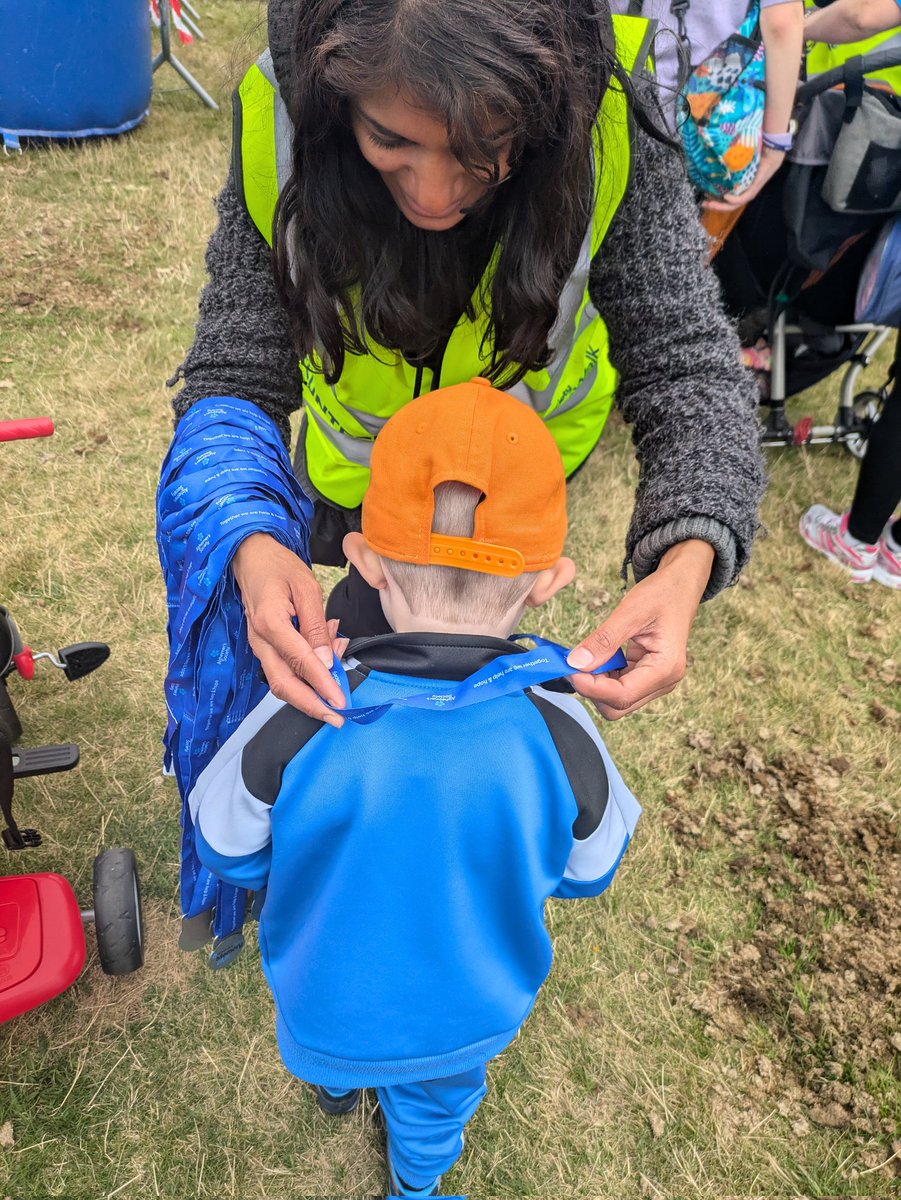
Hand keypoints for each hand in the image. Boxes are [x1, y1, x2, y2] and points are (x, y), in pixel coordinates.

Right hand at [232, 533, 346, 724]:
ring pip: (280, 682)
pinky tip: (324, 668)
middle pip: (283, 684)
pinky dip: (303, 677)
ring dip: (308, 694)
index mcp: (270, 622)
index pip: (300, 662)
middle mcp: (260, 639)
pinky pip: (280, 670)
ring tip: (334, 693)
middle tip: (337, 718)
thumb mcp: (306, 587)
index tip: (340, 703)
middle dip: (312, 705)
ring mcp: (258, 645)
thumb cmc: (280, 567)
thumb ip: (315, 626)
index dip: (321, 685)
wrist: (251, 557)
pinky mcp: (262, 646)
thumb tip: (325, 660)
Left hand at [566, 540, 714, 719]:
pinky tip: (597, 656)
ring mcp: (656, 681)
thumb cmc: (663, 594)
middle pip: (618, 706)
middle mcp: (664, 682)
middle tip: (574, 662)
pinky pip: (619, 687)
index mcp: (666, 668)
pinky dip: (602, 676)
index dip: (592, 687)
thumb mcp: (631, 611)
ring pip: (616, 700)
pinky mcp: (646, 676)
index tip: (569, 669)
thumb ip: (604, 639)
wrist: (680, 586)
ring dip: (596, 683)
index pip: (622, 695)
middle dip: (592, 689)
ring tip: (585, 656)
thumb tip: (576, 662)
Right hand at [703, 147, 784, 211]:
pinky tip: (726, 197)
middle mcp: (745, 191)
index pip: (728, 198)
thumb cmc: (755, 153)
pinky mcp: (754, 188)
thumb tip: (716, 160)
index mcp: (742, 187)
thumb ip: (730, 164)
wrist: (770, 150)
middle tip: (704, 204)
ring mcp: (750, 191)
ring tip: (711, 203)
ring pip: (735, 204)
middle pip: (729, 204)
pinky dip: (734, 199)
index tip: (705, 197)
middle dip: (716, 206)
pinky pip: (743, 198)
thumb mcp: (739, 161)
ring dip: (722, 205)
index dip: (716, 200)